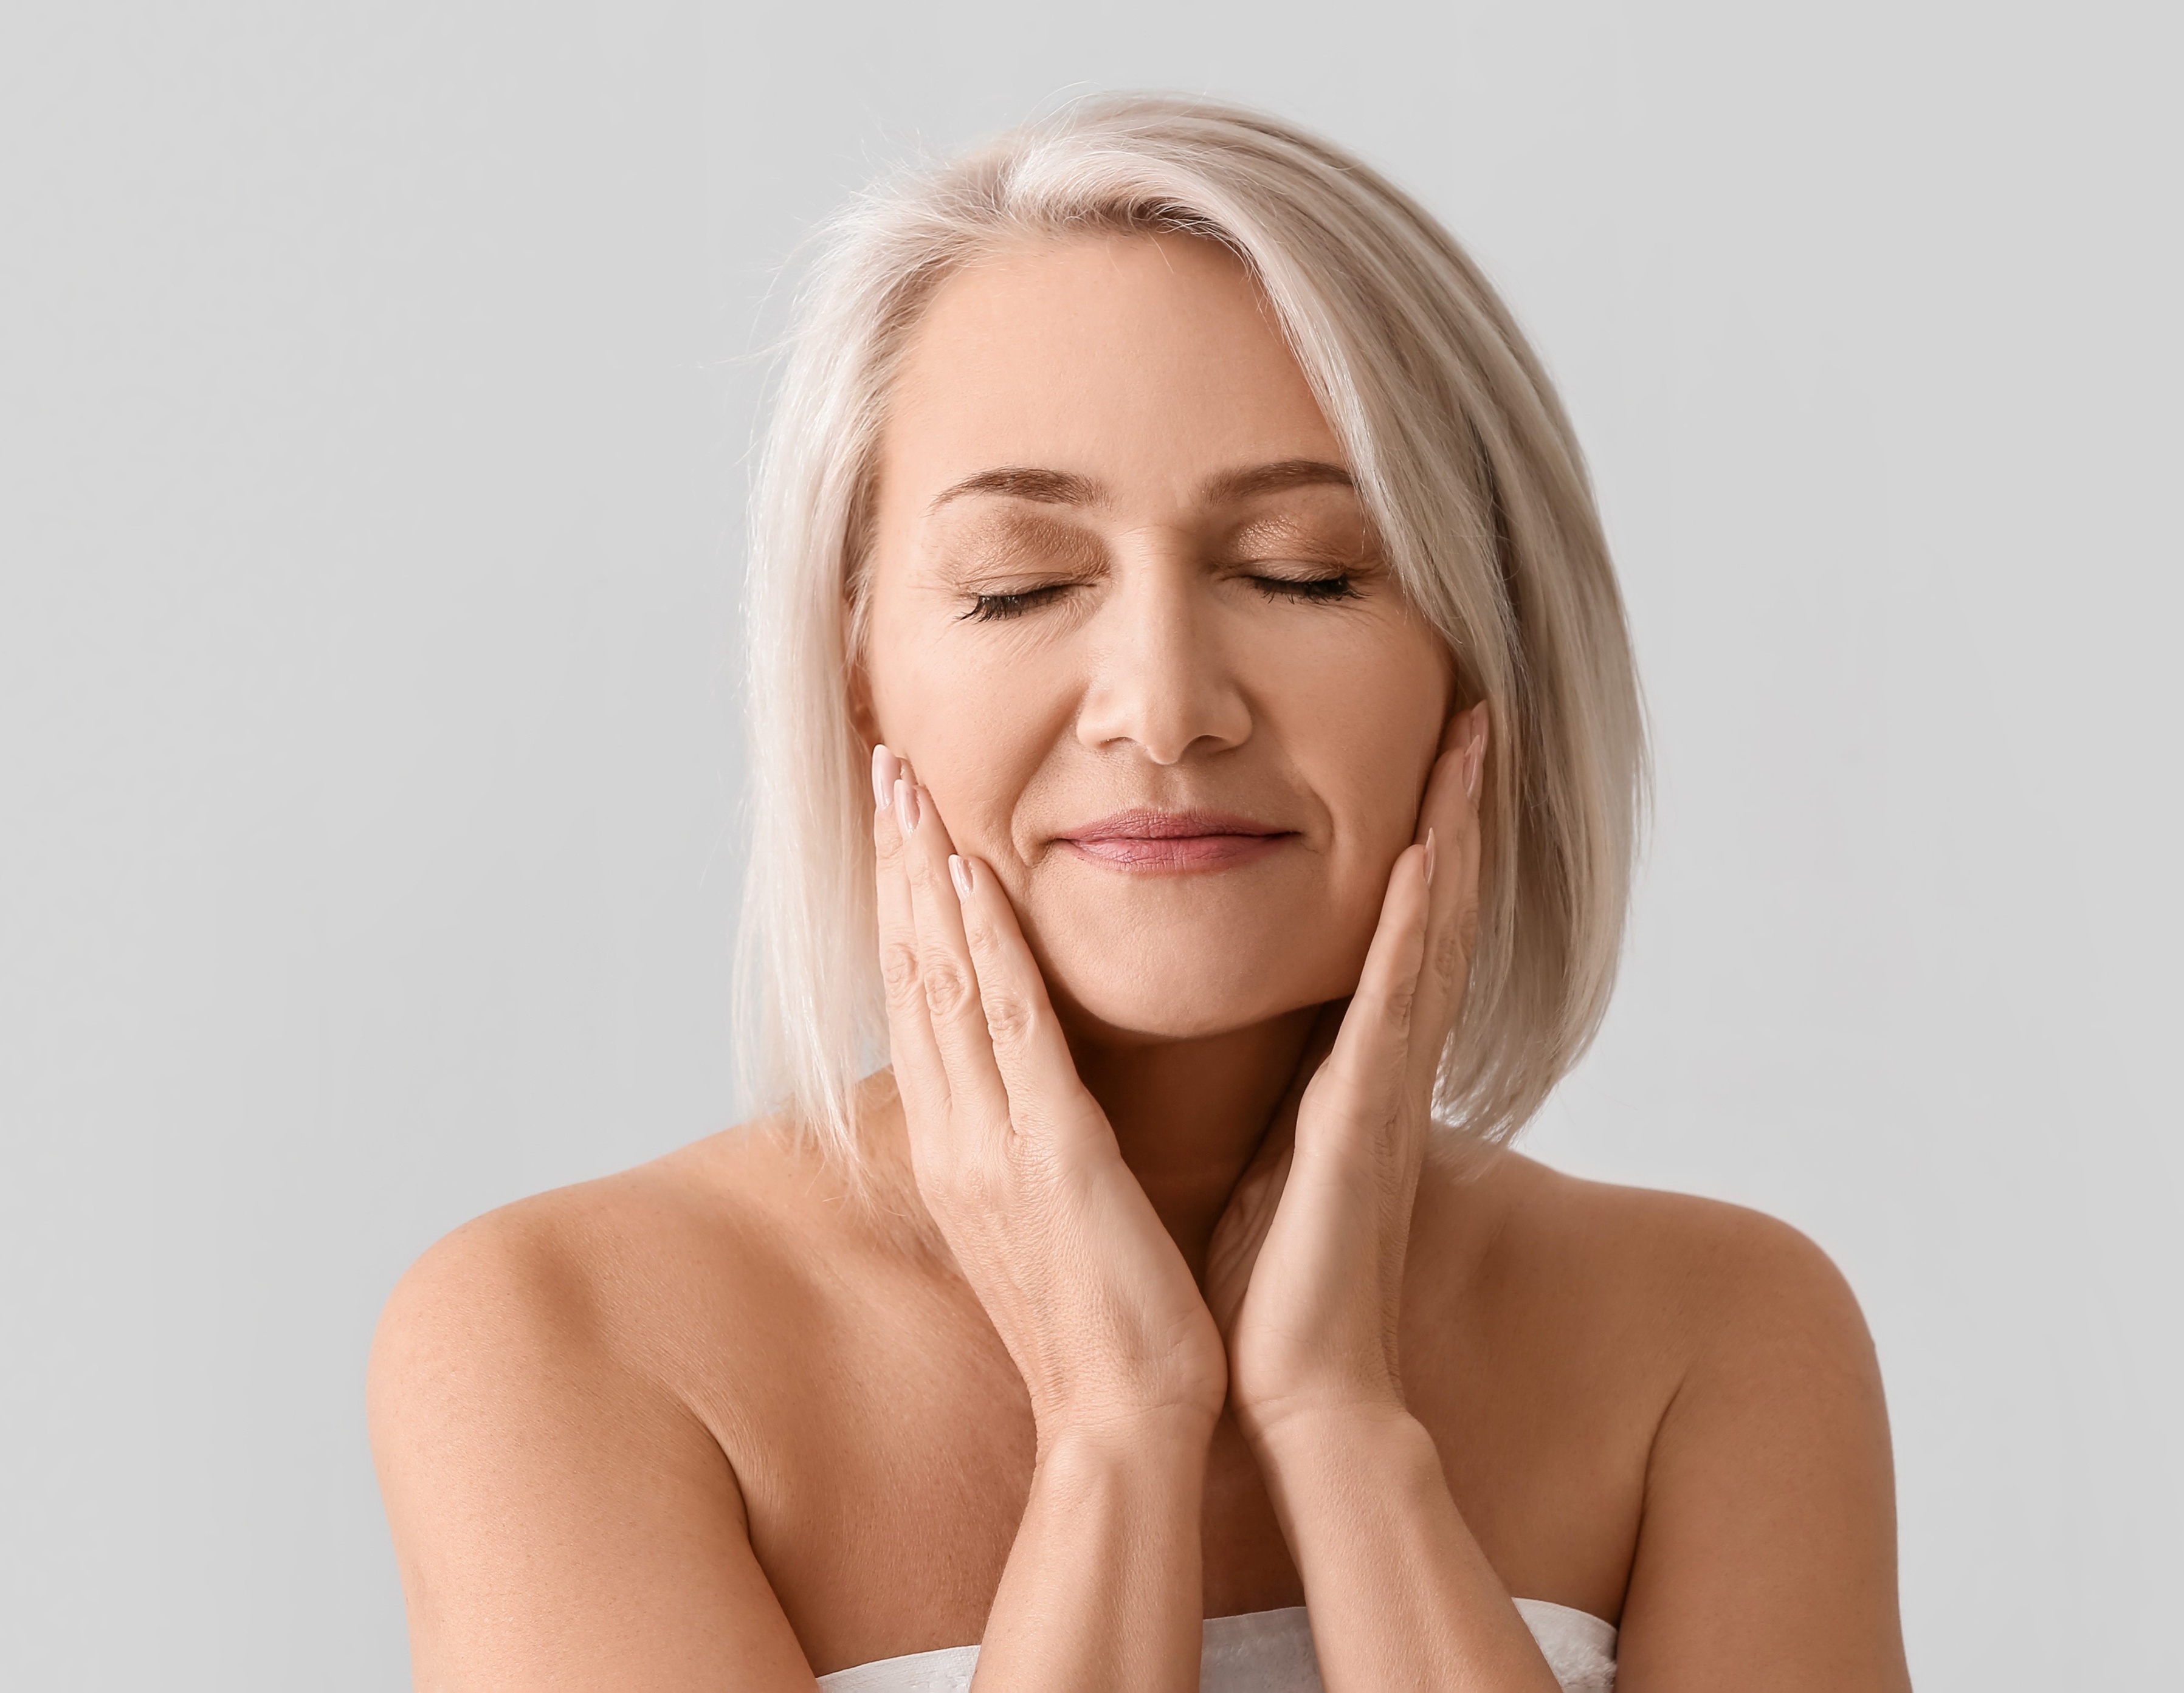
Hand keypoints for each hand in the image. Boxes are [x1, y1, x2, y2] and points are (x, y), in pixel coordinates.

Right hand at [871, 747, 1229, 1445]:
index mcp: (960, 1146)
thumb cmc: (1103, 1319)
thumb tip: (1026, 1083)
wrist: (1126, 1421)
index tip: (901, 819)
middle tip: (884, 766)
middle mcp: (956, 1136)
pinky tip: (973, 884)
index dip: (906, 902)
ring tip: (910, 788)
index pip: (922, 999)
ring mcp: (993, 1146)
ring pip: (946, 984)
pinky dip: (987, 955)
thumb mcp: (1049, 1209)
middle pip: (914, 973)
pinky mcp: (1052, 1159)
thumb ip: (1029, 1136)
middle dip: (898, 865)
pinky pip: (1012, 1036)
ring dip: (926, 878)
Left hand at [1204, 703, 1489, 1438]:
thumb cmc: (1275, 1280)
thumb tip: (1270, 1044)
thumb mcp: (1276, 1149)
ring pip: (1432, 934)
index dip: (1424, 840)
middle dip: (1455, 809)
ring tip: (1469, 743)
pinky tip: (1426, 854)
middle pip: (1434, 910)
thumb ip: (1289, 1089)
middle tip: (1476, 711)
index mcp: (1357, 1068)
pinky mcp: (1365, 1119)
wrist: (1294, 1385)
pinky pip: (1396, 1004)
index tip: (1432, 753)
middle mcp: (1386, 1063)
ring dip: (1451, 835)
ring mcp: (1384, 1086)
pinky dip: (1417, 926)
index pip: (1399, 931)